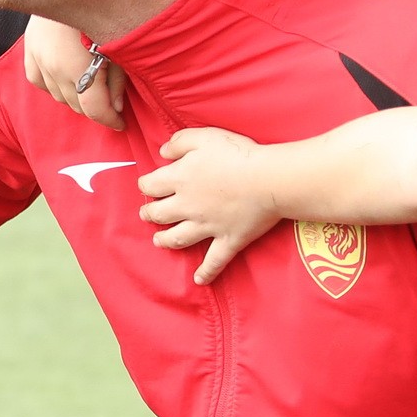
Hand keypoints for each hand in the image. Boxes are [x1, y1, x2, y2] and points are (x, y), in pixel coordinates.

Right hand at [22, 15, 125, 128]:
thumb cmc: (103, 2)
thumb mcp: (119, 42)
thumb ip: (118, 78)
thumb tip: (116, 107)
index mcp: (75, 64)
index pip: (93, 108)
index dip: (111, 120)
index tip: (122, 122)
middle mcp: (51, 65)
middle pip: (76, 105)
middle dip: (96, 108)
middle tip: (112, 103)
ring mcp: (37, 57)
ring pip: (57, 96)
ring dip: (77, 97)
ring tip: (94, 87)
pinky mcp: (29, 49)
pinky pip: (39, 81)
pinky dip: (54, 85)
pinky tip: (68, 78)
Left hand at [139, 128, 279, 284]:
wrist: (270, 179)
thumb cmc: (238, 154)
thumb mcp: (204, 136)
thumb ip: (179, 142)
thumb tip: (162, 152)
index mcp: (180, 179)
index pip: (150, 186)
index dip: (146, 185)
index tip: (147, 185)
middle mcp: (188, 206)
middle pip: (158, 214)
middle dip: (149, 214)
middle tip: (147, 214)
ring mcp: (207, 226)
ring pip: (177, 238)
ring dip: (165, 241)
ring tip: (159, 241)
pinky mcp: (228, 239)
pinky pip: (214, 261)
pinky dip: (206, 272)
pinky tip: (199, 280)